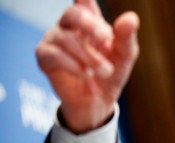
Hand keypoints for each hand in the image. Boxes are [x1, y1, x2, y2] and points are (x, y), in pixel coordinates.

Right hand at [36, 0, 139, 133]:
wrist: (99, 101)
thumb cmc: (112, 72)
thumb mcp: (125, 55)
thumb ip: (126, 36)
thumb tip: (130, 18)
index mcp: (90, 18)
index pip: (83, 0)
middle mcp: (69, 25)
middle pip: (72, 14)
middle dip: (90, 25)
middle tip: (106, 39)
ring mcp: (54, 39)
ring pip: (65, 38)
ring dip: (88, 56)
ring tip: (104, 70)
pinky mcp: (44, 57)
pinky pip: (53, 54)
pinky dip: (72, 65)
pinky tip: (86, 74)